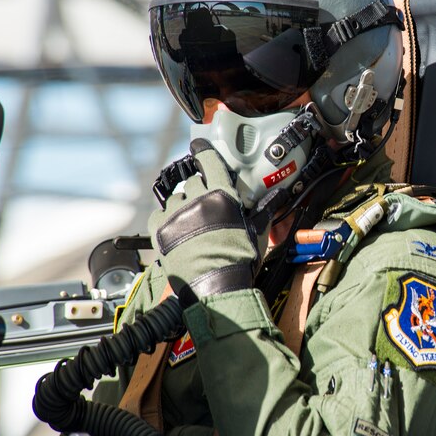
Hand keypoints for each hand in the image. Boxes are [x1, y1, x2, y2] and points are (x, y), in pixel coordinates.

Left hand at [147, 139, 264, 306]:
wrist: (217, 288)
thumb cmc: (240, 261)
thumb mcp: (256, 232)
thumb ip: (262, 210)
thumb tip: (277, 196)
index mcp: (222, 196)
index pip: (209, 161)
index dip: (203, 150)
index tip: (199, 146)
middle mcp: (197, 200)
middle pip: (193, 181)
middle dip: (199, 189)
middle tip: (207, 206)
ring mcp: (177, 215)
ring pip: (175, 198)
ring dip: (183, 205)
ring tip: (192, 223)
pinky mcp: (161, 232)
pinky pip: (159, 215)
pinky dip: (166, 219)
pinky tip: (177, 229)